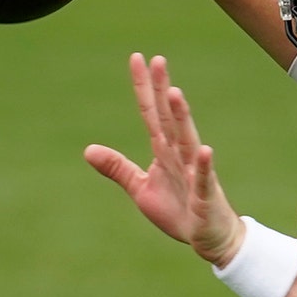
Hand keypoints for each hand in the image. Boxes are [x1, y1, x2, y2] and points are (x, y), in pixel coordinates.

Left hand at [85, 53, 245, 267]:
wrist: (208, 237)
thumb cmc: (179, 209)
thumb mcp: (141, 188)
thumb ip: (118, 167)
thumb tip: (88, 149)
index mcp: (164, 150)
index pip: (151, 112)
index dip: (144, 87)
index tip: (138, 58)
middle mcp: (180, 155)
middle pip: (168, 118)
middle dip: (163, 89)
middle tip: (157, 60)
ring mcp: (194, 172)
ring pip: (186, 140)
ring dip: (181, 118)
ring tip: (175, 93)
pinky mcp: (204, 195)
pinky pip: (203, 178)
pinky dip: (204, 165)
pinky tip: (205, 150)